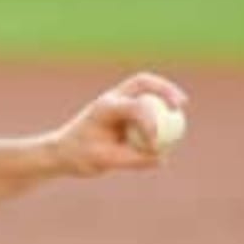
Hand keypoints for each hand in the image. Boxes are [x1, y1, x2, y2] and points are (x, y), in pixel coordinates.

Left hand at [51, 72, 188, 177]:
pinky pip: (145, 106)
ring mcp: (117, 102)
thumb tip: (162, 158)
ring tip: (179, 108)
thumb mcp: (105, 161)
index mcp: (104, 109)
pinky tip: (167, 126)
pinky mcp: (122, 110)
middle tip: (182, 104)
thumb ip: (133, 160)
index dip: (151, 122)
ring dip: (164, 96)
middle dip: (165, 89)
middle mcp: (111, 99)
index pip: (135, 106)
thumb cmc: (78, 156)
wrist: (61, 152)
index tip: (156, 143)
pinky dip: (158, 112)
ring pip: (146, 89)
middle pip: (143, 82)